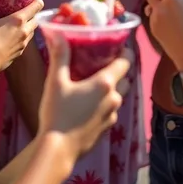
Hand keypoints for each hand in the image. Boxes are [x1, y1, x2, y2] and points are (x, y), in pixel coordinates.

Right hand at [0, 0, 43, 71]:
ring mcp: (23, 43)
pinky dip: (23, 37)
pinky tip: (14, 37)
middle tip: (24, 11)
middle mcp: (25, 30)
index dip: (37, 1)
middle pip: (36, 19)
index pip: (37, 6)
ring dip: (29, 26)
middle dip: (33, 14)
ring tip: (19, 24)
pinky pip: (26, 42)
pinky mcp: (20, 52)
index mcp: (18, 20)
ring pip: (32, 31)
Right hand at [38, 34, 131, 162]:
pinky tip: (90, 105)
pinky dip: (105, 104)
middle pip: (125, 79)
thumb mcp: (56, 81)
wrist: (57, 151)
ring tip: (95, 84)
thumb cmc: (58, 113)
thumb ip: (60, 56)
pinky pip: (111, 111)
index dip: (125, 51)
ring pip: (119, 96)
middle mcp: (114, 98)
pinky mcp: (107, 130)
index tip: (118, 45)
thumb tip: (58, 33)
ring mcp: (112, 116)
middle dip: (119, 71)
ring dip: (112, 89)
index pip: (126, 61)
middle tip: (103, 64)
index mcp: (105, 83)